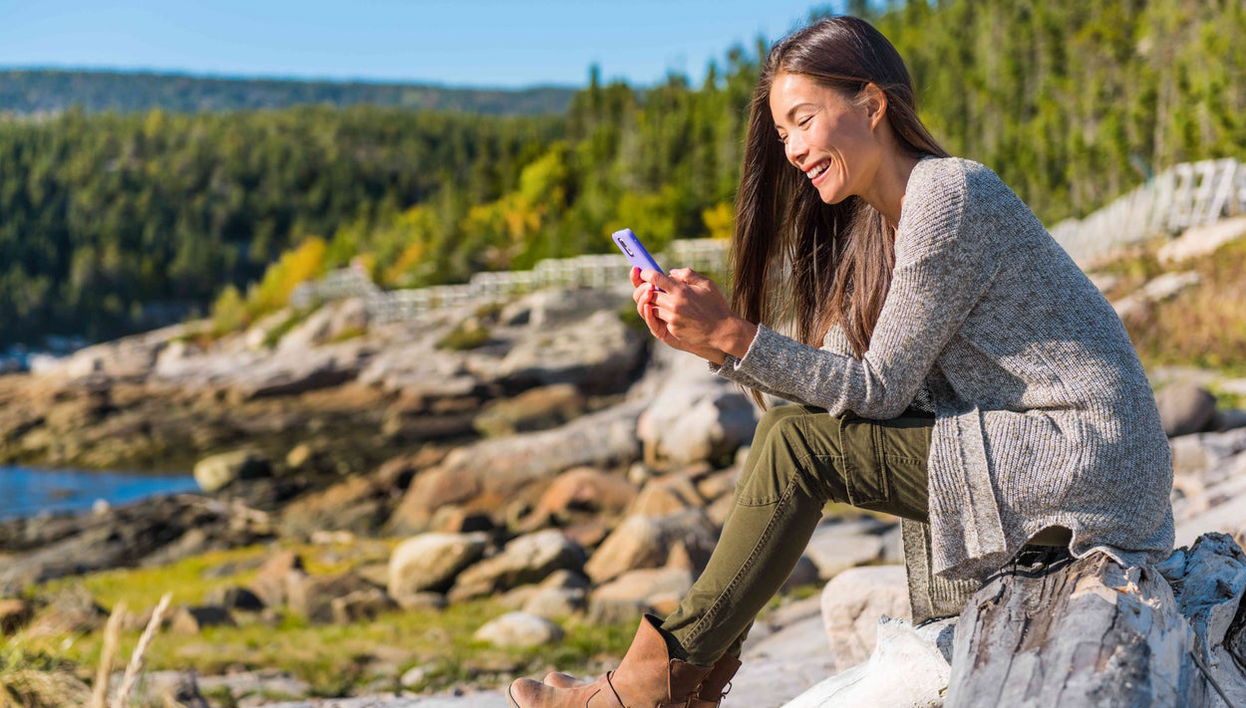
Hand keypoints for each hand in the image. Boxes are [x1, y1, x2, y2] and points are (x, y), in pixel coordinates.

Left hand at [630, 266, 753, 362]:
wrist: (722, 331)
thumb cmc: (716, 306)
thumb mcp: (707, 284)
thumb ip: (687, 274)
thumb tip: (670, 273)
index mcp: (681, 291)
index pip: (655, 278)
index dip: (645, 273)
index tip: (643, 272)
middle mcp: (674, 305)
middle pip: (649, 293)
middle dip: (647, 289)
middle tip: (649, 286)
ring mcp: (672, 319)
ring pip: (652, 307)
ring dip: (653, 302)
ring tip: (660, 298)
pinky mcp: (672, 330)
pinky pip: (660, 319)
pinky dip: (661, 314)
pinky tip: (669, 311)